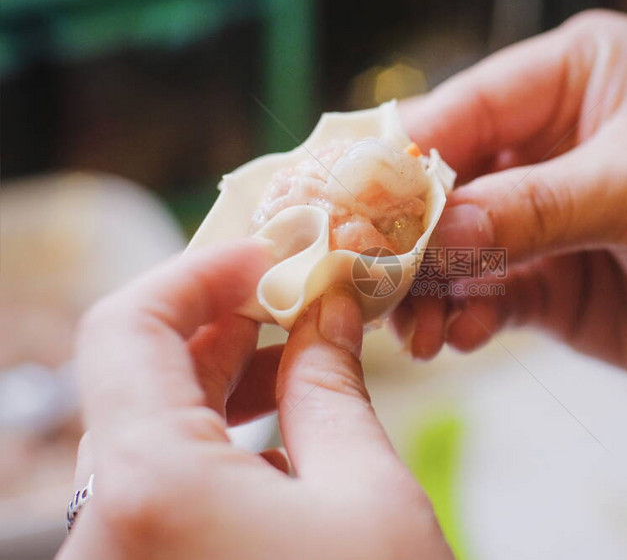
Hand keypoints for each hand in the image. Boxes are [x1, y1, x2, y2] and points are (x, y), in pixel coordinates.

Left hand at [59, 242, 451, 559]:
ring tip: (293, 355)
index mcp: (149, 489)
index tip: (266, 256)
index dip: (196, 271)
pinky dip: (206, 443)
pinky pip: (151, 490)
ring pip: (139, 434)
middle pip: (130, 379)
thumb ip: (332, 386)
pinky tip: (274, 434)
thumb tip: (329, 311)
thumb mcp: (368, 493)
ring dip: (212, 383)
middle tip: (293, 296)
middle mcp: (97, 533)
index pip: (125, 326)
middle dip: (216, 324)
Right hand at [395, 10, 626, 383]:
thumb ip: (537, 208)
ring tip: (412, 326)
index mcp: (572, 79)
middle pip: (447, 180)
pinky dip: (463, 317)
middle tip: (365, 270)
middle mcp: (549, 142)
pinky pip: (487, 295)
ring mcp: (546, 216)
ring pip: (458, 246)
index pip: (465, 108)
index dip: (405, 154)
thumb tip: (440, 231)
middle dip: (407, 229)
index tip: (353, 200)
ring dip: (427, 285)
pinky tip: (456, 337)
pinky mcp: (552, 281)